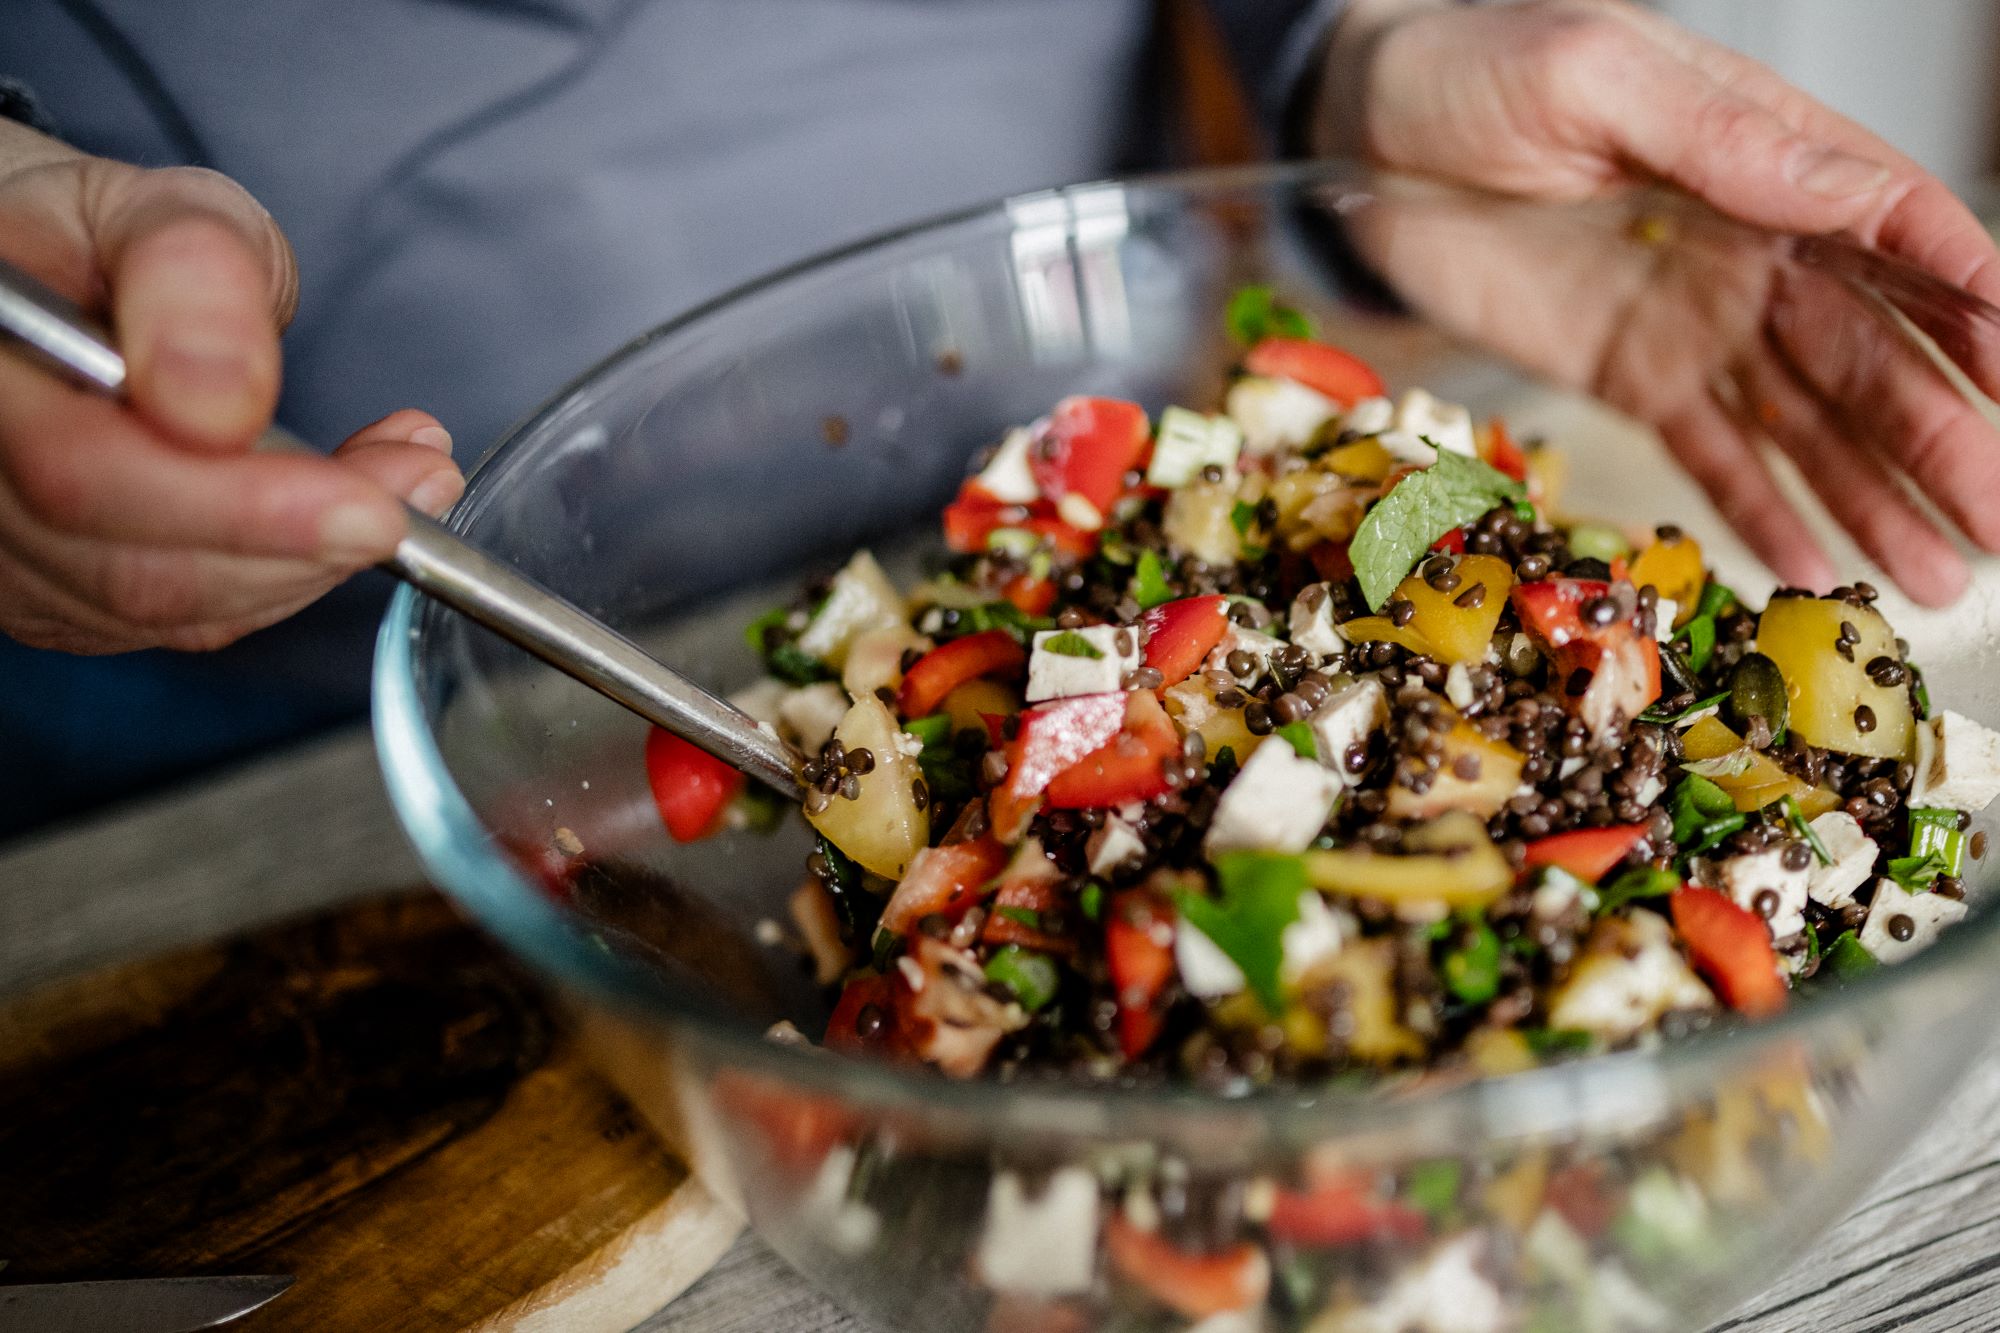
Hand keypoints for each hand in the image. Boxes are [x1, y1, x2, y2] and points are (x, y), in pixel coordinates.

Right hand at [0, 123, 463, 652]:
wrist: (46, 289)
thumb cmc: (98, 245)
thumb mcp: (163, 211)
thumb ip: (194, 279)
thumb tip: (223, 402)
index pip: (80, 471)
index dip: (234, 507)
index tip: (366, 502)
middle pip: (133, 568)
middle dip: (302, 541)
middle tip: (418, 485)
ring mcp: (6, 555)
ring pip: (166, 609)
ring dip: (312, 558)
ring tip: (404, 478)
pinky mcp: (54, 599)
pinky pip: (181, 621)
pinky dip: (285, 575)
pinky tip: (343, 511)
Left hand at [1319, 0, 1999, 604]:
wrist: (1359, 130)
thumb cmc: (1469, 70)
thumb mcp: (1590, 77)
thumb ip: (1716, 134)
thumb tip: (1847, 187)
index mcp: (1764, 156)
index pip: (1903, 234)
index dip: (1973, 308)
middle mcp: (1753, 247)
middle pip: (1875, 354)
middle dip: (1943, 438)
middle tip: (1998, 517)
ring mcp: (1696, 319)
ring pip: (1809, 420)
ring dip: (1875, 497)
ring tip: (1933, 573)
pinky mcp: (1631, 375)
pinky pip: (1711, 453)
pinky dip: (1762, 510)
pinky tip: (1817, 566)